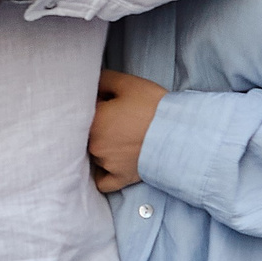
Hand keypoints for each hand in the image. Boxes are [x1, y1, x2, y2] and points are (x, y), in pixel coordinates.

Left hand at [89, 69, 164, 191]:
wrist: (178, 134)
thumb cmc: (153, 107)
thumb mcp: (127, 83)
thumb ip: (103, 79)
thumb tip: (91, 81)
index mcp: (92, 120)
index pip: (83, 110)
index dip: (97, 104)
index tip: (108, 102)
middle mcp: (93, 144)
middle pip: (86, 133)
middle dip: (98, 126)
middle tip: (117, 119)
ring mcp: (106, 163)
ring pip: (94, 154)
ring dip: (102, 146)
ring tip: (123, 137)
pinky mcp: (120, 178)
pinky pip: (102, 181)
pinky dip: (105, 173)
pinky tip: (112, 163)